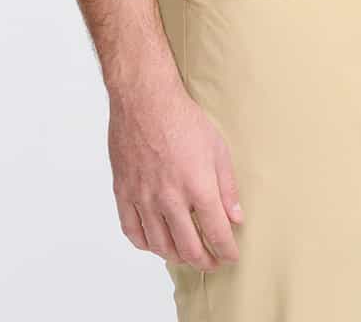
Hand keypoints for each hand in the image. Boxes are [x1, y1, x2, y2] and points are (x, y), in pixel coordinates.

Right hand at [109, 77, 243, 270]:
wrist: (145, 99)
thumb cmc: (182, 118)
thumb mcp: (217, 148)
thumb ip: (227, 187)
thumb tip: (236, 217)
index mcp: (198, 186)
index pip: (217, 233)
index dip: (226, 251)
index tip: (231, 256)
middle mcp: (170, 198)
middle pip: (189, 248)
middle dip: (205, 261)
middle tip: (212, 261)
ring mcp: (144, 197)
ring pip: (160, 246)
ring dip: (177, 256)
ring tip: (187, 254)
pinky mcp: (123, 192)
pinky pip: (132, 231)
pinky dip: (146, 244)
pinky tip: (156, 241)